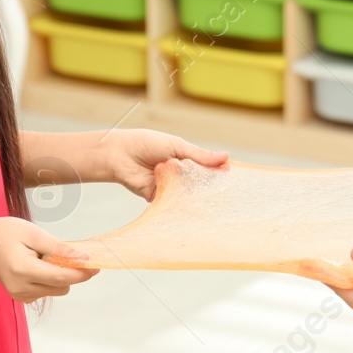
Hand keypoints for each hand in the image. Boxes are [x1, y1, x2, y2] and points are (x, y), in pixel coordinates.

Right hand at [0, 217, 97, 303]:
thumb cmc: (6, 234)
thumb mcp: (34, 234)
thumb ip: (58, 247)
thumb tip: (83, 257)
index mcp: (23, 270)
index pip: (61, 278)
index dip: (82, 273)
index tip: (96, 266)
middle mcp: (21, 288)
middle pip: (61, 287)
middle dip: (71, 273)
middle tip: (68, 253)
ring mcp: (20, 296)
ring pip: (56, 290)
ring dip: (60, 276)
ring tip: (44, 258)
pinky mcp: (21, 298)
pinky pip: (46, 291)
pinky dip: (50, 280)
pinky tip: (39, 266)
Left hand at [97, 128, 228, 200]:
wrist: (120, 155)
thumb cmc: (147, 144)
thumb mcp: (177, 146)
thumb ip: (200, 155)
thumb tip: (226, 157)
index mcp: (184, 158)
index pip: (205, 167)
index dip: (218, 172)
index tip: (233, 176)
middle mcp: (178, 174)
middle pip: (198, 183)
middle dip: (209, 187)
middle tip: (227, 193)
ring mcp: (169, 187)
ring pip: (187, 194)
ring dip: (196, 196)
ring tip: (212, 202)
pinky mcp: (158, 198)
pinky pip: (173, 204)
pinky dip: (180, 205)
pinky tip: (192, 208)